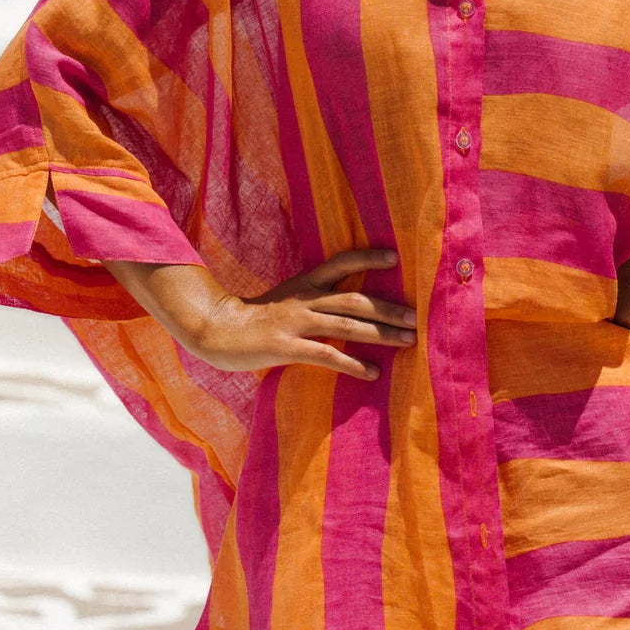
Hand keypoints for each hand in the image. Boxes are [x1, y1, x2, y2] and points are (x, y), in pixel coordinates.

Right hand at [104, 249, 417, 380]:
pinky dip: (352, 364)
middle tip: (416, 315)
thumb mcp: (284, 300)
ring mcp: (296, 322)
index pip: (341, 263)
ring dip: (381, 333)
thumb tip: (342, 308)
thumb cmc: (252, 319)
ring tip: (407, 341)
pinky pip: (327, 355)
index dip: (367, 259)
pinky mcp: (288, 347)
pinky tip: (372, 373)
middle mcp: (304, 299)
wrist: (214, 331)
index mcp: (303, 284)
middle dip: (388, 307)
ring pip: (347, 325)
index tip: (395, 257)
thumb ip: (311, 300)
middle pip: (355, 299)